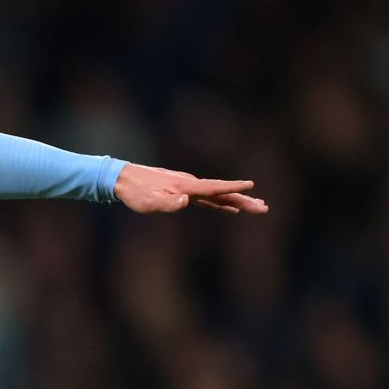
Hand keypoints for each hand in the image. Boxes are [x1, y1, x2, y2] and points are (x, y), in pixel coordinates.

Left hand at [113, 164, 266, 214]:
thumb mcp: (149, 202)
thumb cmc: (136, 193)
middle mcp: (191, 185)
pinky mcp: (183, 193)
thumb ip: (167, 203)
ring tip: (256, 207)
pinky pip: (208, 199)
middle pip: (222, 193)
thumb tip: (185, 201)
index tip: (251, 187)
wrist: (124, 180)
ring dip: (237, 201)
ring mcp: (188, 188)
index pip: (214, 188)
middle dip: (244, 200)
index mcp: (186, 187)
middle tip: (264, 208)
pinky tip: (230, 208)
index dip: (233, 188)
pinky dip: (221, 203)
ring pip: (218, 196)